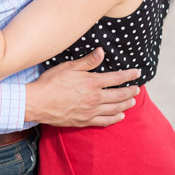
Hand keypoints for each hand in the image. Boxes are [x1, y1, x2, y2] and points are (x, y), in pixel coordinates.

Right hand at [25, 48, 139, 126]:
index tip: (138, 73)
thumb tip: (101, 52)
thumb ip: (87, 61)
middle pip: (119, 95)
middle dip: (131, 91)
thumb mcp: (68, 67)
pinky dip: (114, 119)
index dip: (129, 75)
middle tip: (137, 89)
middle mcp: (94, 98)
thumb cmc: (50, 83)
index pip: (116, 78)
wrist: (37, 103)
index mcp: (91, 83)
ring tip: (132, 101)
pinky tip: (119, 116)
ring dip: (126, 105)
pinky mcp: (84, 121)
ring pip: (114, 109)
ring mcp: (90, 111)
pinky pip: (104, 121)